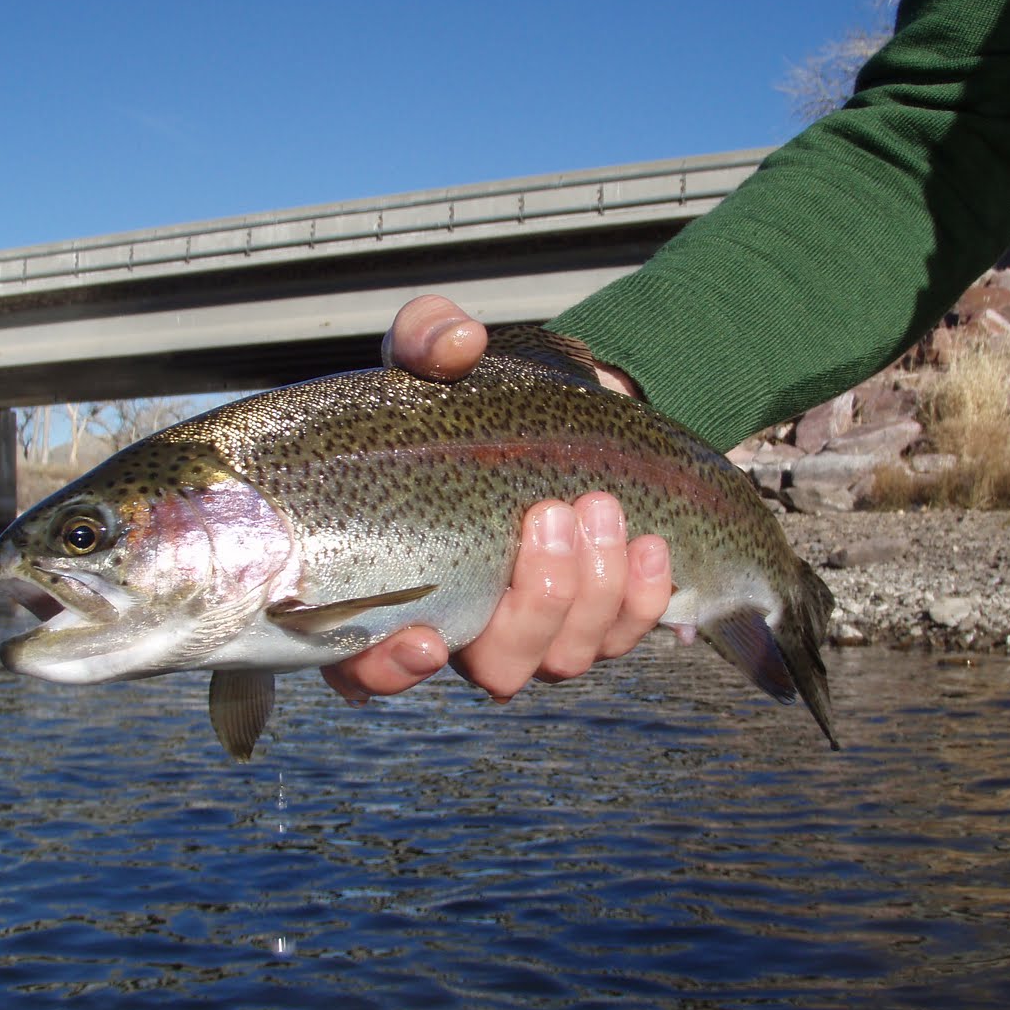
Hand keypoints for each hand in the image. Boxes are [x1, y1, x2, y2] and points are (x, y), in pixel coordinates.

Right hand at [320, 296, 671, 703]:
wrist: (554, 405)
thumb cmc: (469, 393)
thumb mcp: (433, 353)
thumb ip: (426, 339)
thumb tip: (458, 345)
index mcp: (395, 581)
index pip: (362, 667)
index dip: (386, 671)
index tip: (425, 638)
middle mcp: (464, 626)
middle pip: (495, 669)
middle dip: (534, 603)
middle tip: (550, 513)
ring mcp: (536, 632)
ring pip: (565, 658)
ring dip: (592, 590)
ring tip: (599, 506)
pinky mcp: (598, 621)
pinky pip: (625, 637)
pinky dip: (641, 597)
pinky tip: (648, 544)